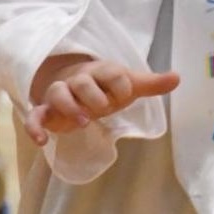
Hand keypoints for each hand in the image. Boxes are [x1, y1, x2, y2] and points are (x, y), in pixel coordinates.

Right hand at [26, 57, 180, 146]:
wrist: (73, 84)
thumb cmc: (104, 87)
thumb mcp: (127, 85)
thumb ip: (151, 84)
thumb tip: (178, 77)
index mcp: (100, 71)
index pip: (112, 73)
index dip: (120, 85)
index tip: (126, 95)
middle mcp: (79, 80)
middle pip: (82, 82)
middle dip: (93, 95)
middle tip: (103, 109)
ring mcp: (61, 94)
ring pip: (58, 93)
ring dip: (69, 106)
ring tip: (84, 121)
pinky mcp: (47, 111)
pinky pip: (36, 116)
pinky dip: (35, 127)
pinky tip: (41, 141)